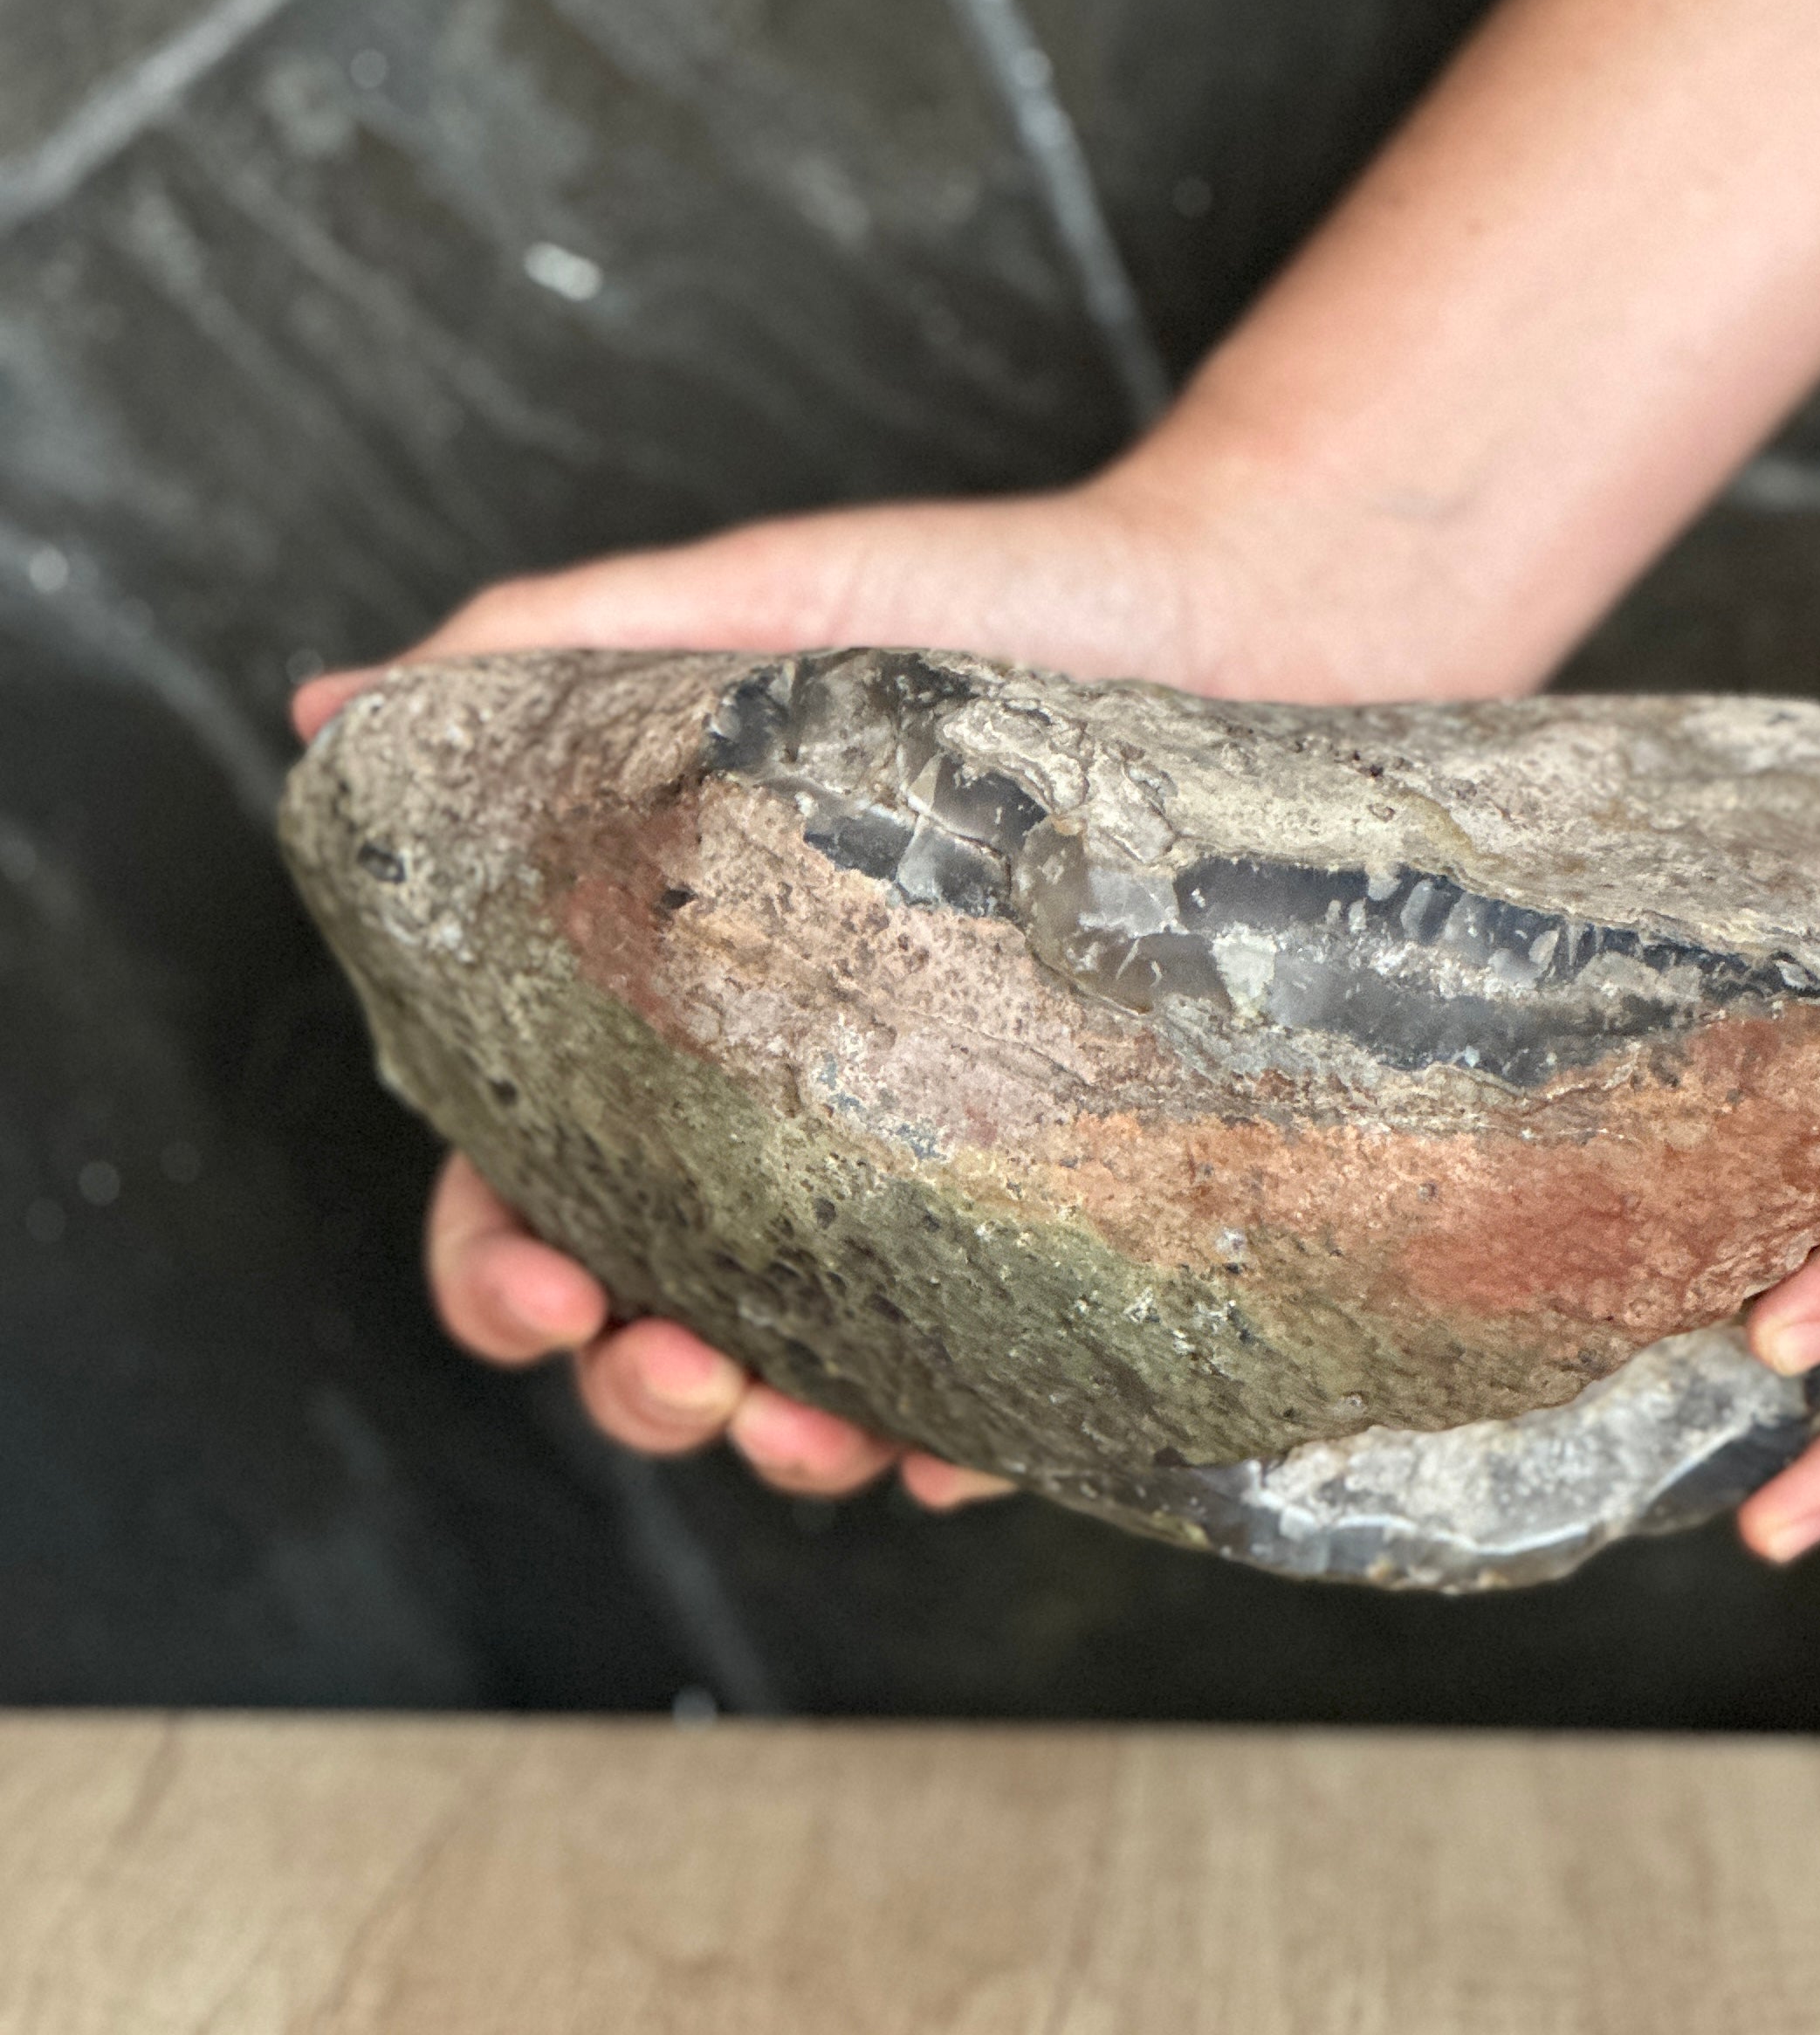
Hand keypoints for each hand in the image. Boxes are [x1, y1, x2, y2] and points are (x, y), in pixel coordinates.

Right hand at [297, 474, 1331, 1501]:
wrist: (1257, 607)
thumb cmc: (999, 598)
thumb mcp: (766, 601)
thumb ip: (552, 651)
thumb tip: (329, 712)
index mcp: (686, 993)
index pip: (536, 1167)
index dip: (502, 1255)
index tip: (540, 1283)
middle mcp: (802, 1096)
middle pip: (665, 1302)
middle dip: (638, 1381)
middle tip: (680, 1376)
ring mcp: (949, 1149)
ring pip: (831, 1361)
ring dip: (793, 1440)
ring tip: (813, 1435)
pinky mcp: (1098, 1177)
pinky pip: (1021, 1349)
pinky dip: (974, 1430)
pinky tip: (961, 1454)